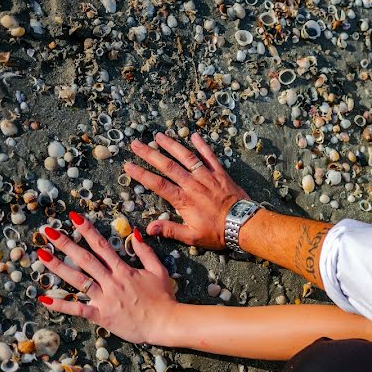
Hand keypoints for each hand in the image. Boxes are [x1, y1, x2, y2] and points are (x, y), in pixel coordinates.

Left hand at [36, 212, 177, 345]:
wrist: (165, 322)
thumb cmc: (164, 298)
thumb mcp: (159, 271)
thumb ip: (146, 253)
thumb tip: (135, 234)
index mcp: (124, 270)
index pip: (102, 246)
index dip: (87, 230)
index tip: (74, 218)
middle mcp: (111, 281)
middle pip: (84, 259)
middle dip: (65, 244)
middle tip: (48, 232)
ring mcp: (105, 298)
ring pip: (78, 280)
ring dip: (58, 267)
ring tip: (42, 255)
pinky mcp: (102, 315)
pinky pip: (78, 309)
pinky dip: (61, 304)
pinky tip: (45, 298)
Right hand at [124, 131, 249, 248]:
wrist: (243, 224)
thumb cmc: (217, 232)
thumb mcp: (191, 236)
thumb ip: (169, 230)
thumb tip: (147, 230)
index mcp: (183, 199)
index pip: (157, 184)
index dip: (141, 174)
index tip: (128, 166)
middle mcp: (193, 184)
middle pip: (167, 166)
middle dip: (149, 154)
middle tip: (135, 144)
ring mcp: (207, 176)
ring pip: (187, 157)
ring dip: (172, 145)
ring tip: (158, 136)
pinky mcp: (220, 173)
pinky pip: (210, 156)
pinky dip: (203, 145)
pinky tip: (195, 135)